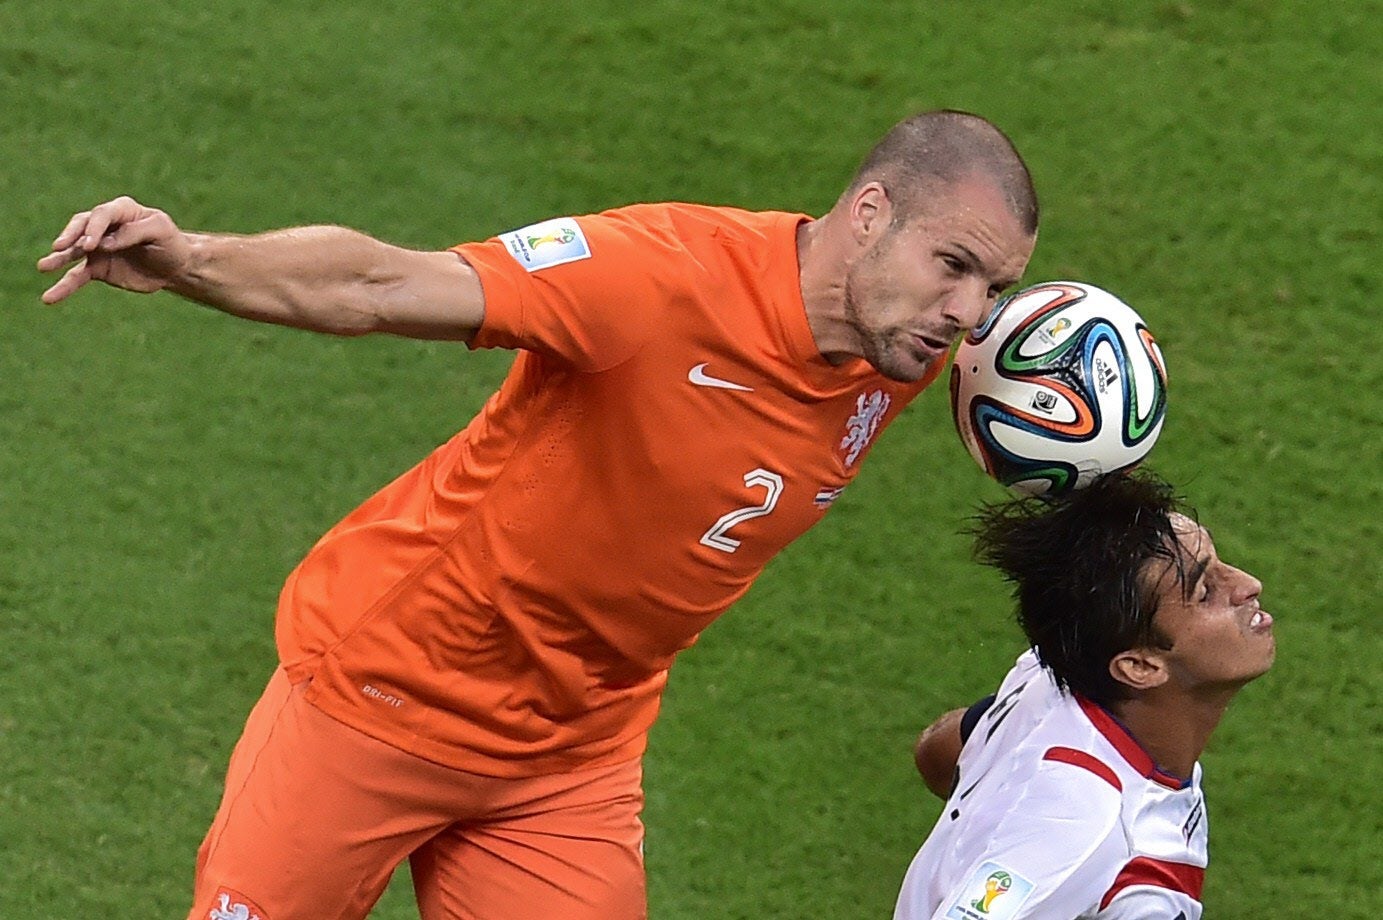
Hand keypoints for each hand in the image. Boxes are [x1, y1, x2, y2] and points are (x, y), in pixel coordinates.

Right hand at [37, 196, 192, 303]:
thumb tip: (106, 243)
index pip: (102, 214)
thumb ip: (135, 232)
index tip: (91, 245)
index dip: (94, 228)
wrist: (175, 266)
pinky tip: (49, 297)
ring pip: (72, 252)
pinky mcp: (97, 268)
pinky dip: (64, 287)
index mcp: (122, 210)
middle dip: (70, 237)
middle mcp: (104, 227)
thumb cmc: (170, 243)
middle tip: (60, 247)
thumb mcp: (161, 231)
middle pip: (80, 227)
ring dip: (58, 259)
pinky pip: (76, 276)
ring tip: (43, 267)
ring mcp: (97, 248)